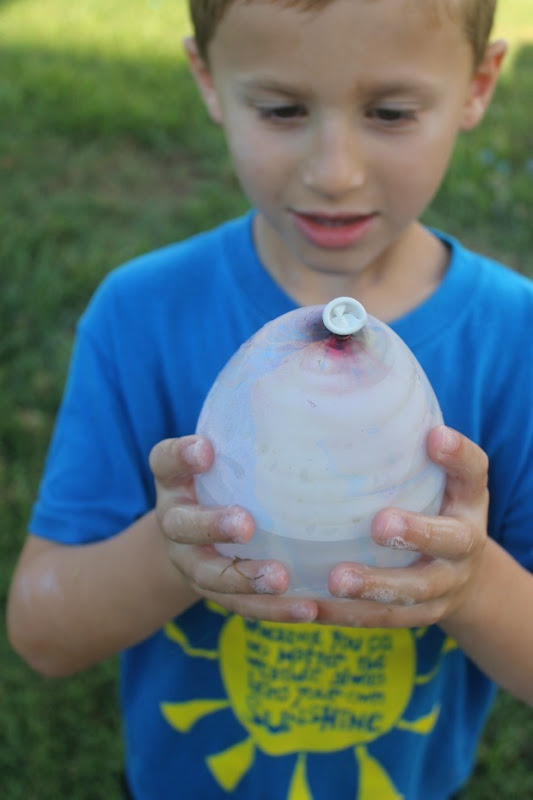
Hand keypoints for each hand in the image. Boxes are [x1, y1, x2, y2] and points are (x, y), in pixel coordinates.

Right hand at [149, 435, 317, 622]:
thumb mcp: (229, 452)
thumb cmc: (226, 479)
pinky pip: (242, 606)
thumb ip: (256, 421)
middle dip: (211, 524)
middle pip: (182, 525)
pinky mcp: (215, 593)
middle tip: (245, 523)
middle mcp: (175, 520)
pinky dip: (273, 610)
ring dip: (244, 578)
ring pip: (210, 574)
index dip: (180, 455)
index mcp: (175, 480)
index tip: (204, 448)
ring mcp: (191, 561)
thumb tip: (322, 350)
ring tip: (280, 577)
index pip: (165, 461)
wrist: (192, 540)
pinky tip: (307, 608)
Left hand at [317, 425, 489, 627]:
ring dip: (376, 586)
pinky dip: (349, 616)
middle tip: (381, 525)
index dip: (458, 456)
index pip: (474, 474)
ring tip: (337, 579)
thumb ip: (407, 451)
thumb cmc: (434, 509)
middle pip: (450, 541)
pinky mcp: (420, 617)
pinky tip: (313, 607)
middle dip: (417, 534)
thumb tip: (349, 392)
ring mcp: (445, 586)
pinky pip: (385, 621)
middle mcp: (465, 545)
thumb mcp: (435, 480)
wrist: (464, 577)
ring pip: (415, 592)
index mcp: (468, 502)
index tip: (435, 437)